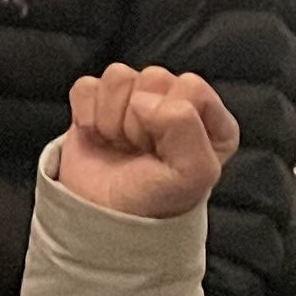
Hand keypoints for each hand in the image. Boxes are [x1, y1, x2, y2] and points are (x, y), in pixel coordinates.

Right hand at [58, 65, 238, 219]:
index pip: (191, 86)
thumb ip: (185, 126)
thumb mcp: (193, 173)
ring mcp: (134, 99)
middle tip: (140, 149)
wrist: (106, 219)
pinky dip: (86, 114)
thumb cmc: (156, 198)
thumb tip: (142, 100)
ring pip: (118, 76)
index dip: (171, 119)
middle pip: (153, 76)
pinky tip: (98, 137)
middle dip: (139, 119)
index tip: (163, 151)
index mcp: (209, 118)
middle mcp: (174, 101)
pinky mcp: (97, 101)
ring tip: (120, 145)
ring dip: (112, 118)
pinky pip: (86, 86)